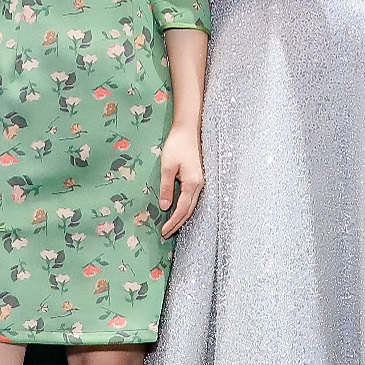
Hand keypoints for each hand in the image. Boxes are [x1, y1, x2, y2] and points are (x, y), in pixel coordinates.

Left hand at [156, 121, 203, 235]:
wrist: (188, 130)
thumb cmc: (176, 146)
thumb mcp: (167, 167)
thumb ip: (166, 187)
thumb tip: (165, 207)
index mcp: (192, 183)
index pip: (182, 209)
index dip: (173, 222)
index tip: (163, 231)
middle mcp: (200, 185)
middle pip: (189, 211)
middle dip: (178, 224)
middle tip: (166, 234)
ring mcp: (201, 182)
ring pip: (192, 206)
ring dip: (182, 217)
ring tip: (172, 226)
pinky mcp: (198, 178)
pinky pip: (193, 199)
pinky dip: (185, 208)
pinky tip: (179, 211)